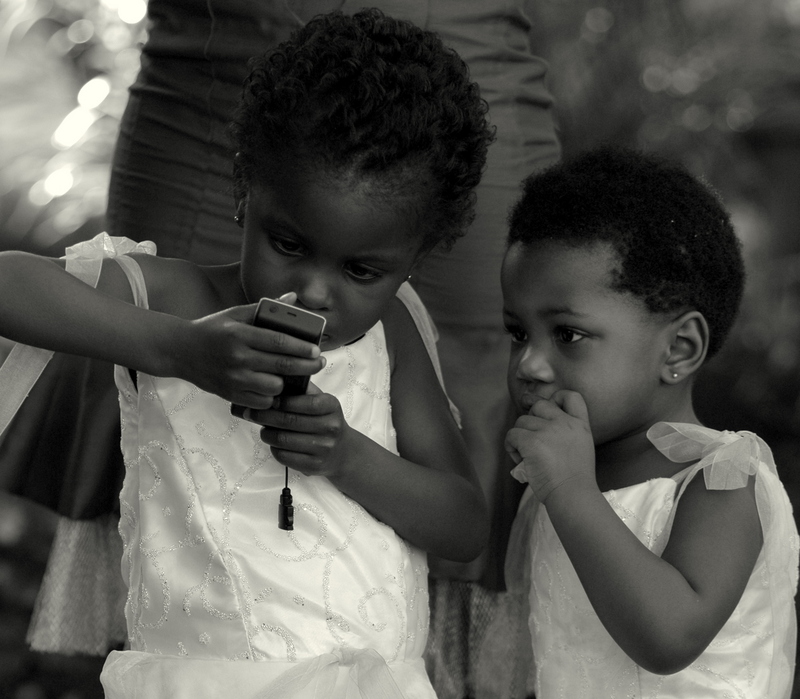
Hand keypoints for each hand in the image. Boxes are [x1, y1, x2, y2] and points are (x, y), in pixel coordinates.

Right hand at [172, 304, 324, 408]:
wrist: (179, 351)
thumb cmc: (212, 329)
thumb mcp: (235, 314)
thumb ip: (265, 308)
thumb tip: (293, 298)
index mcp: (239, 335)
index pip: (279, 342)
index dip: (302, 348)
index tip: (316, 349)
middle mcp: (237, 358)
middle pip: (282, 366)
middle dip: (307, 366)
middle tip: (319, 363)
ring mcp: (233, 379)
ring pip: (274, 387)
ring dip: (287, 383)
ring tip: (293, 376)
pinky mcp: (230, 394)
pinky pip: (261, 401)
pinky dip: (271, 396)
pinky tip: (274, 387)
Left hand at [244, 383, 356, 477]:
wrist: (342, 452)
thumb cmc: (323, 421)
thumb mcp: (320, 400)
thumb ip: (301, 390)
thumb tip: (272, 380)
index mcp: (332, 406)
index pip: (305, 402)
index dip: (283, 401)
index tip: (267, 399)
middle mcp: (331, 427)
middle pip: (289, 421)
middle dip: (265, 416)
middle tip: (251, 413)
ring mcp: (324, 448)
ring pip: (283, 440)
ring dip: (267, 434)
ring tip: (263, 429)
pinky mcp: (314, 465)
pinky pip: (284, 456)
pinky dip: (274, 448)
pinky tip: (274, 443)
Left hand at [504, 390, 595, 503]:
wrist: (573, 495)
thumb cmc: (573, 480)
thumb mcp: (581, 448)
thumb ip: (566, 433)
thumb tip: (539, 425)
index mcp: (580, 425)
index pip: (571, 396)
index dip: (556, 397)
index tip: (547, 409)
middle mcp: (565, 423)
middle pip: (539, 405)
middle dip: (530, 418)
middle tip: (529, 436)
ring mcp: (548, 430)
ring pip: (522, 421)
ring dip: (519, 436)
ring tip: (524, 454)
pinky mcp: (531, 441)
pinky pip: (512, 435)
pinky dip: (511, 446)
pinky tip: (518, 459)